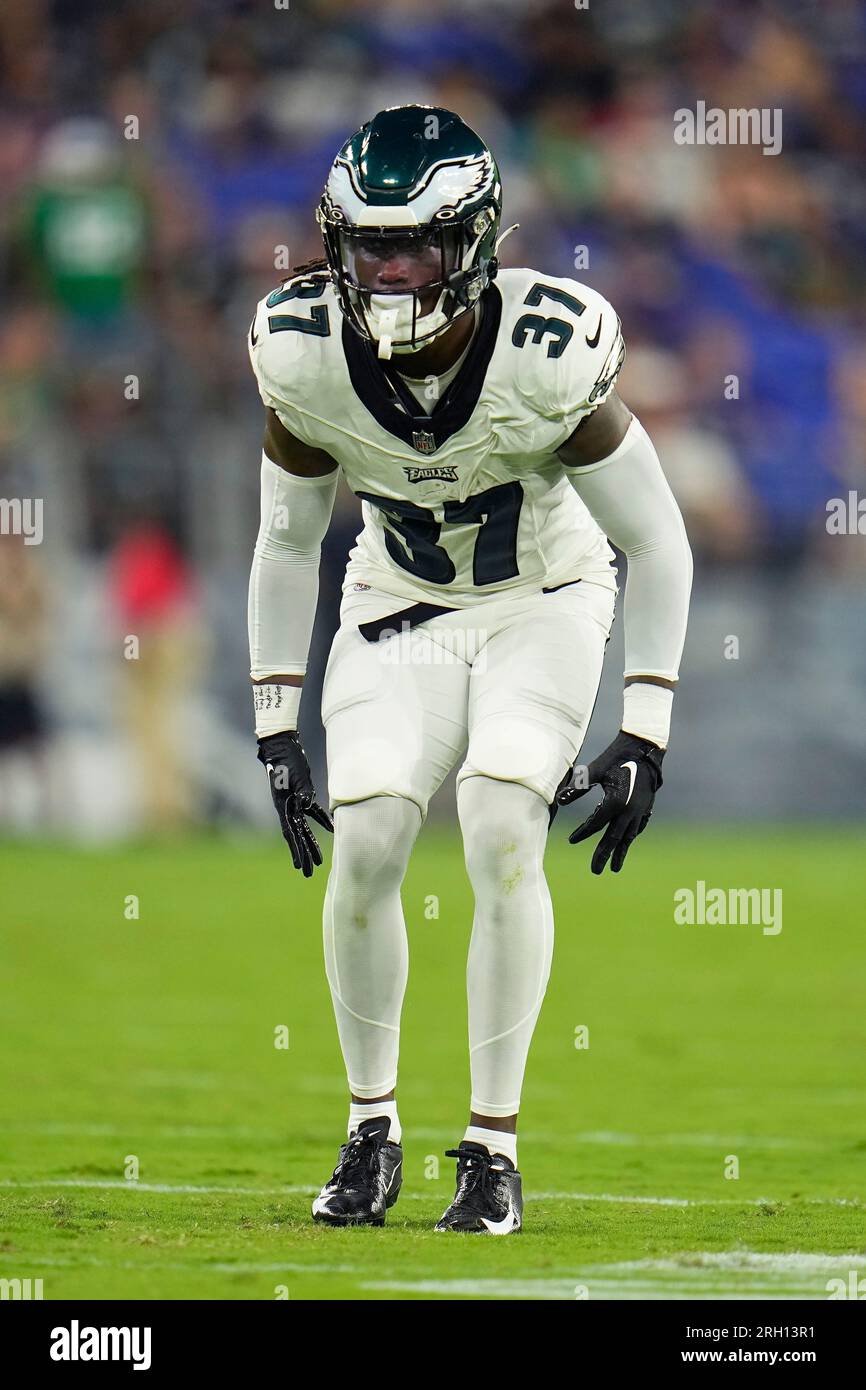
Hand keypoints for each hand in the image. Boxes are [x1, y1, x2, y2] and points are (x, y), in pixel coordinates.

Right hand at [257, 731, 332, 876]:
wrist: (282, 745)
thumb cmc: (288, 760)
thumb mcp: (296, 776)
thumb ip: (302, 791)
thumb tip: (307, 804)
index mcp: (283, 806)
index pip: (291, 833)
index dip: (296, 850)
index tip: (299, 866)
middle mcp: (287, 808)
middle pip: (297, 836)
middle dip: (304, 855)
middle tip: (308, 873)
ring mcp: (293, 802)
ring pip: (304, 827)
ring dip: (311, 843)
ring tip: (319, 861)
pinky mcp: (302, 794)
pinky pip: (312, 812)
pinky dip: (321, 820)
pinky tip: (331, 829)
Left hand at [556, 731, 664, 874]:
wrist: (644, 749)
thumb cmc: (616, 757)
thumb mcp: (594, 771)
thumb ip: (577, 787)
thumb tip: (559, 800)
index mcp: (615, 802)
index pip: (595, 824)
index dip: (582, 833)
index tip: (571, 840)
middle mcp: (629, 811)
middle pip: (613, 839)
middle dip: (604, 856)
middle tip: (595, 871)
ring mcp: (640, 810)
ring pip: (628, 837)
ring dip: (620, 852)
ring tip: (615, 868)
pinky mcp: (646, 807)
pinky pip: (637, 828)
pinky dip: (630, 837)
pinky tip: (627, 842)